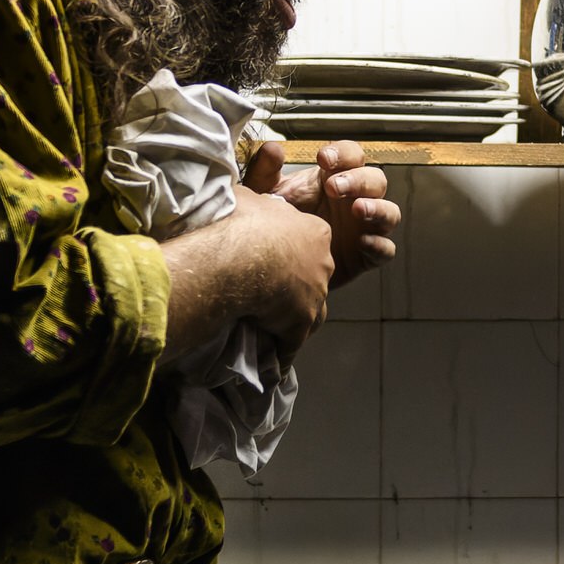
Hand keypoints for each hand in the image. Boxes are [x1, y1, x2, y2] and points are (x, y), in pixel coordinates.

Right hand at [222, 183, 337, 352]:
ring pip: (308, 310)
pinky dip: (282, 354)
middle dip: (293, 283)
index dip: (289, 250)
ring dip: (290, 316)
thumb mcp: (248, 198)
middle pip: (312, 276)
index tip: (271, 257)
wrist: (239, 255)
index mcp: (316, 231)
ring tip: (269, 322)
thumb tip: (248, 197)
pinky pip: (291, 343)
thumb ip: (257, 200)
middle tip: (266, 288)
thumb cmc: (242, 222)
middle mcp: (324, 263)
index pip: (308, 243)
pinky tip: (273, 365)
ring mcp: (315, 294)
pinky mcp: (301, 322)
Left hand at [271, 139, 402, 286]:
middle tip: (334, 187)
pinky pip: (386, 249)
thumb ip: (266, 173)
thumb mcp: (268, 196)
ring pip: (389, 211)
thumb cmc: (280, 225)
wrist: (279, 267)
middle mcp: (356, 199)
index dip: (344, 153)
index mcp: (335, 178)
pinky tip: (363, 243)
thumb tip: (273, 149)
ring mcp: (366, 227)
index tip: (323, 159)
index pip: (352, 156)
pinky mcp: (368, 255)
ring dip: (378, 208)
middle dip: (358, 180)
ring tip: (358, 209)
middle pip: (375, 180)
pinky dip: (379, 245)